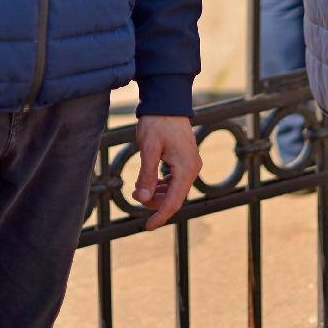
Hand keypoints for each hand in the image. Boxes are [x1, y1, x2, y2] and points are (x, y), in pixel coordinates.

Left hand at [133, 115, 200, 229]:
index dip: (160, 216)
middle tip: (135, 196)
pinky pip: (174, 180)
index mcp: (186, 168)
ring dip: (157, 193)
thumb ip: (147, 173)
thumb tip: (142, 198)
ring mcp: (190, 163)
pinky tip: (148, 182)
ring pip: (174, 189)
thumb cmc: (157, 122)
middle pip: (174, 197)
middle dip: (154, 202)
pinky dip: (161, 184)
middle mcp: (192, 168)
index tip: (147, 227)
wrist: (166, 100)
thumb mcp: (149, 147)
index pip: (173, 202)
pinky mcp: (185, 159)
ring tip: (138, 189)